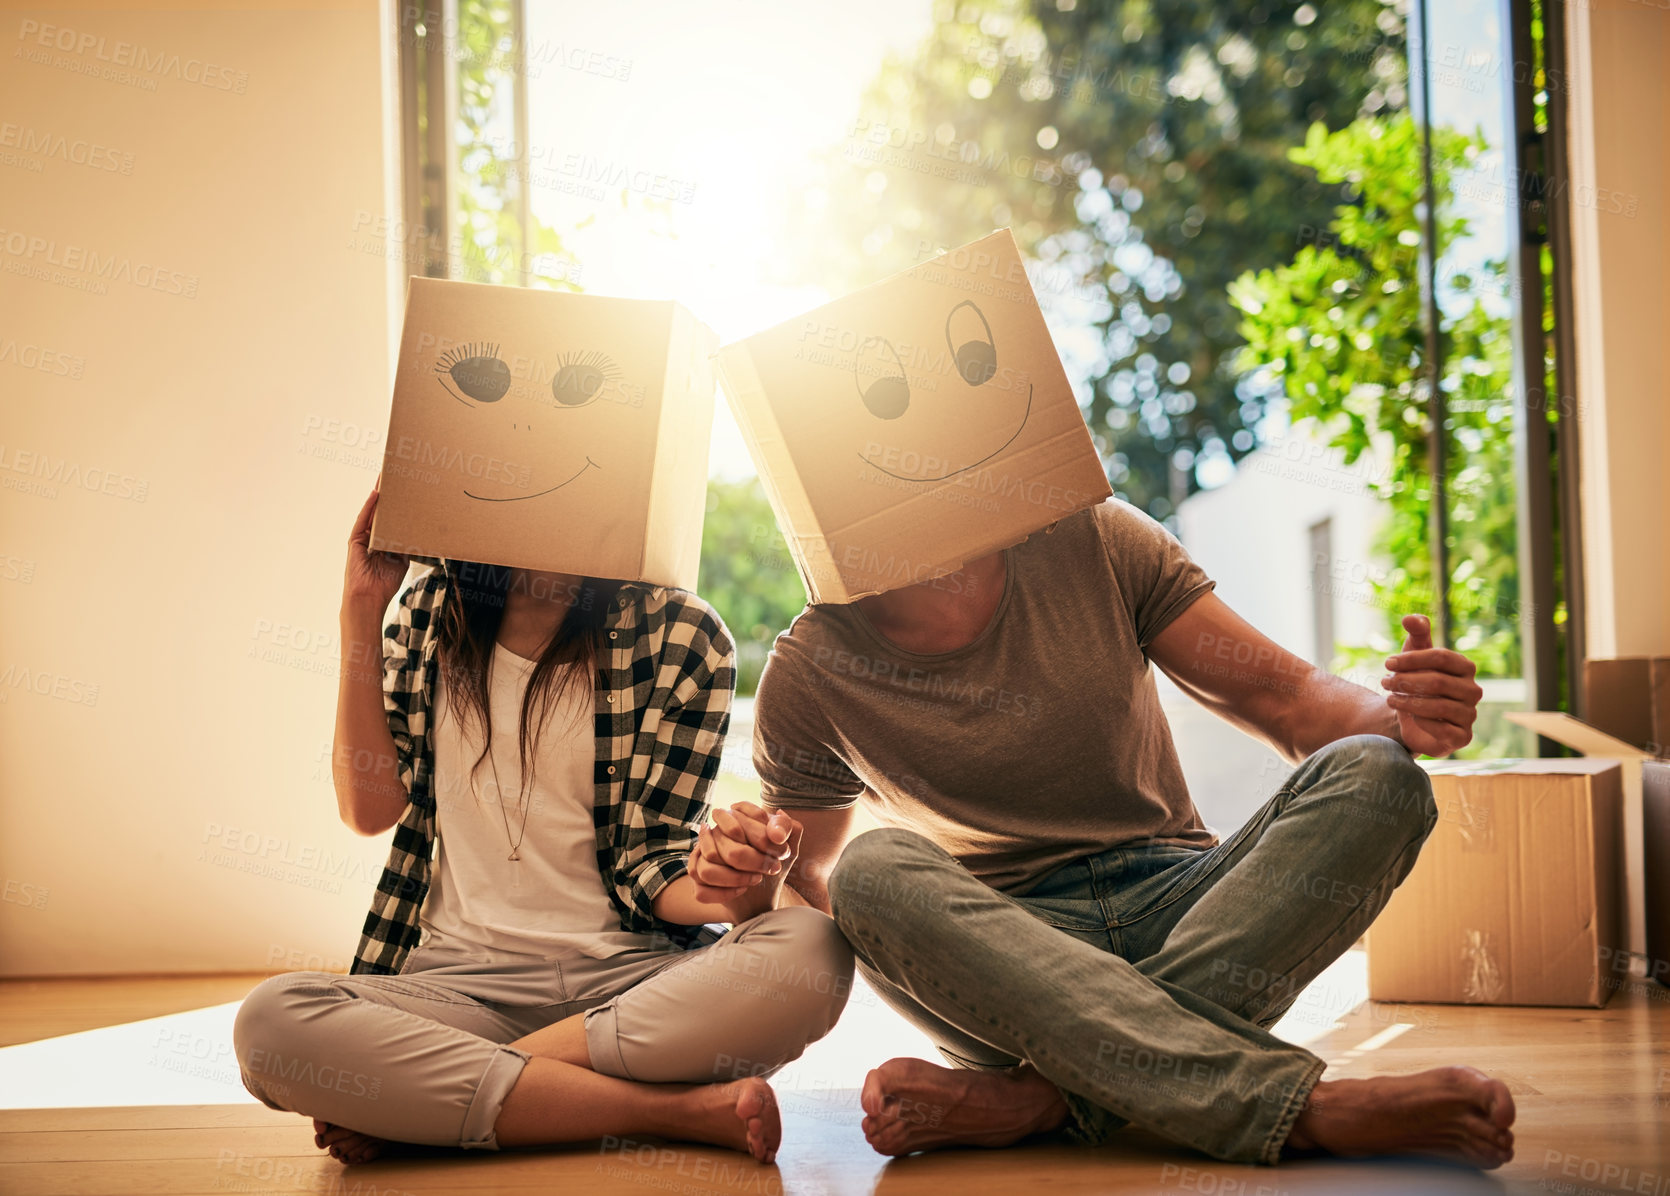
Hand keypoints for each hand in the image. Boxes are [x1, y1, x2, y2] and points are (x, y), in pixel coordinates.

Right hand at [343, 483, 408, 614]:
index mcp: (382, 541)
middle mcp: (371, 537)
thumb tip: (419, 531)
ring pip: (371, 512)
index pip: (390, 519)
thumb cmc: (384, 583)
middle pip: (380, 511)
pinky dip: (369, 508)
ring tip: (385, 478)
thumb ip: (406, 545)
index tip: (404, 488)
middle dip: (387, 494)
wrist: (369, 598)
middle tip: (395, 475)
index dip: (396, 504)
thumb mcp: (401, 561)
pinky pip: (362, 521)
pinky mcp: (354, 541)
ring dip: (378, 495)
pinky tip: (375, 495)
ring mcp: (361, 538)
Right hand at [689, 801, 800, 917]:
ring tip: (756, 879)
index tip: (782, 853)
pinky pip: (702, 889)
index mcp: (734, 816)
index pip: (741, 817)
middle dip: (755, 859)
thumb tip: (776, 826)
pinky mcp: (697, 879)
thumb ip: (789, 829)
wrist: (762, 894)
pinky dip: (724, 893)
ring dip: (736, 877)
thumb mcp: (787, 848)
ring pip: (708, 868)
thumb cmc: (772, 863)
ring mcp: (700, 856)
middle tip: (772, 868)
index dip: (765, 837)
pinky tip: (742, 890)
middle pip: (726, 843)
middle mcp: (713, 832)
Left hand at [1379, 614, 1482, 757]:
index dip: (1412, 658)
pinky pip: (1440, 728)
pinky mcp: (1462, 736)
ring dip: (1407, 701)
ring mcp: (1470, 714)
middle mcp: (1473, 690)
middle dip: (1406, 681)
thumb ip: (1416, 634)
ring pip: (1437, 705)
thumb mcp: (1414, 656)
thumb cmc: (1416, 681)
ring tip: (1389, 699)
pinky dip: (1419, 721)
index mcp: (1465, 667)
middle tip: (1384, 682)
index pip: (1441, 656)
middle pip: (1438, 681)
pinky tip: (1408, 717)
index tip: (1388, 663)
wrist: (1413, 719)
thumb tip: (1410, 618)